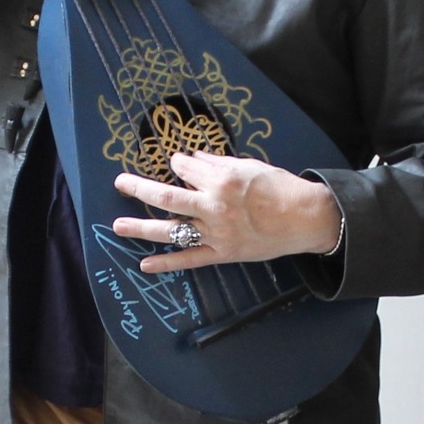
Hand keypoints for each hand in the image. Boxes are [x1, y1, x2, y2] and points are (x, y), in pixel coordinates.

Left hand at [112, 153, 341, 272]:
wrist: (306, 218)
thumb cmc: (281, 187)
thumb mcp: (250, 165)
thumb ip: (218, 163)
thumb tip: (192, 158)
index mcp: (221, 180)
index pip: (184, 167)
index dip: (179, 163)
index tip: (178, 164)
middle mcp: (214, 206)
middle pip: (166, 196)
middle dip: (139, 188)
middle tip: (120, 183)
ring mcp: (215, 233)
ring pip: (171, 230)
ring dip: (141, 227)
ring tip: (117, 225)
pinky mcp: (222, 253)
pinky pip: (189, 260)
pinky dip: (166, 264)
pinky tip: (144, 264)